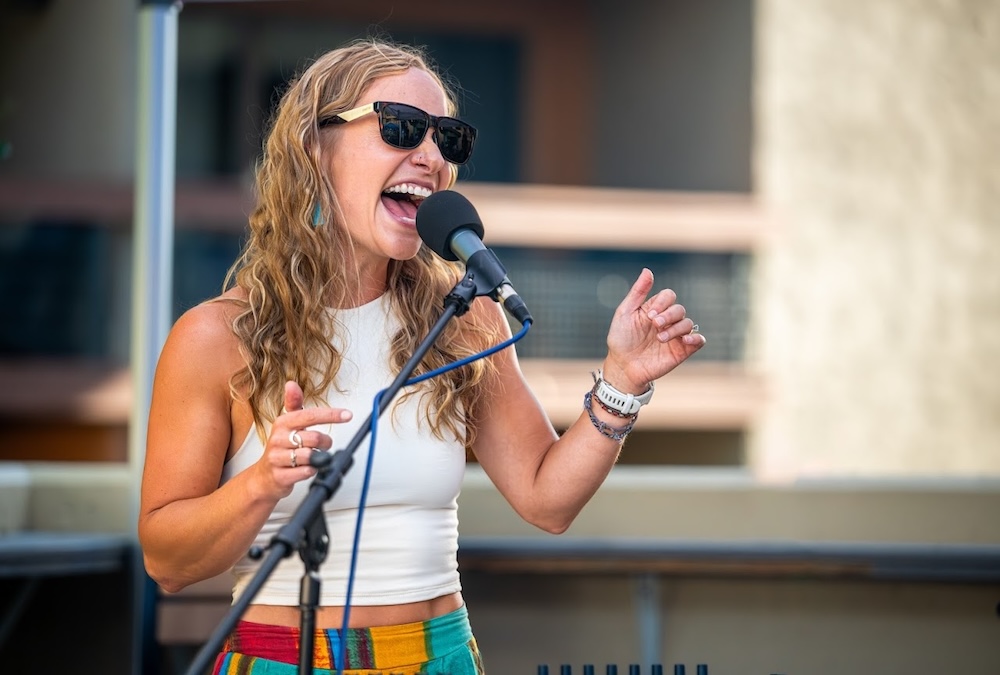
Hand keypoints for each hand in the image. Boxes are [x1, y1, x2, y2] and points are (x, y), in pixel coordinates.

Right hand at [253, 380, 352, 498]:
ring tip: (315, 457)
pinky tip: (308, 468)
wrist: (263, 476)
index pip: (310, 415)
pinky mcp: (279, 476)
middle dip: (325, 443)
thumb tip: (291, 384)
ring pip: (309, 455)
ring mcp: (277, 457)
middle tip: (325, 445)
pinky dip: (312, 470)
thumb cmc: (280, 447)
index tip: (347, 415)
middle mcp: (278, 439)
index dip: (331, 415)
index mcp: (282, 423)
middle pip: (314, 437)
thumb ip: (294, 404)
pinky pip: (305, 472)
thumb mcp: (286, 424)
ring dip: (319, 457)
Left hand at [602, 268, 705, 391]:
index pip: (669, 296)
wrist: (623, 367)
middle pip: (679, 309)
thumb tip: (648, 270)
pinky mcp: (682, 350)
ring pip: (688, 323)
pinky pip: (699, 340)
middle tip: (655, 325)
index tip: (649, 315)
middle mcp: (667, 320)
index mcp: (655, 309)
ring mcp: (675, 335)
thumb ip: (638, 292)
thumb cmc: (621, 339)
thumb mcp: (625, 313)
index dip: (662, 302)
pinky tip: (685, 340)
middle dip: (668, 315)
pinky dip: (696, 338)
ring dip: (676, 328)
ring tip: (660, 338)